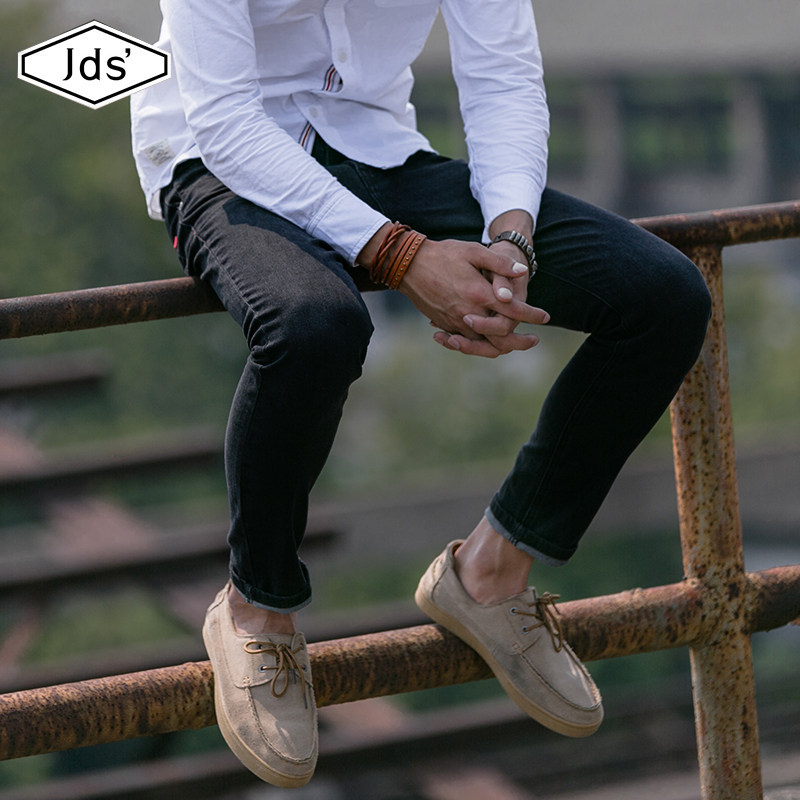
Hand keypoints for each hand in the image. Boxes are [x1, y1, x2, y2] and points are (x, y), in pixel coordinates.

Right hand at [398, 238, 548, 357]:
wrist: (408, 265)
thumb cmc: (443, 254)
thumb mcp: (473, 251)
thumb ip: (499, 263)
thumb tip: (522, 272)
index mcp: (478, 294)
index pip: (513, 310)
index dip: (532, 314)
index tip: (545, 317)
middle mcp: (468, 313)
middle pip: (500, 338)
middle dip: (519, 342)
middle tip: (534, 340)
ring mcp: (455, 322)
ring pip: (482, 345)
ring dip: (500, 348)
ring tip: (513, 345)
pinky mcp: (445, 325)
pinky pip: (465, 342)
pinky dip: (479, 345)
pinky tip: (487, 340)